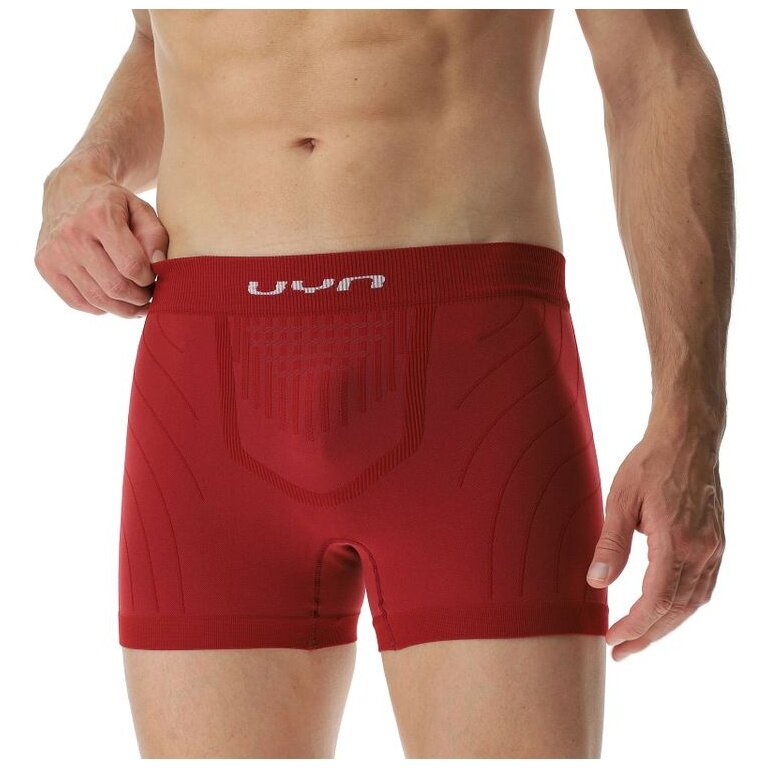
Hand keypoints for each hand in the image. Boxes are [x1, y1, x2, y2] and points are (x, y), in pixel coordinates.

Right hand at [35, 155, 167, 316]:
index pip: (132, 265)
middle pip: (115, 287)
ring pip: (97, 300)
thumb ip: (156, 238)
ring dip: (123, 308)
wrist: (69, 191)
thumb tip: (159, 267)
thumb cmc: (114, 206)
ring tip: (136, 303)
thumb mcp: (141, 210)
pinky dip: (101, 308)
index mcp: (100, 216)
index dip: (149, 279)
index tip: (154, 276)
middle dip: (139, 298)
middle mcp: (72, 234)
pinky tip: (113, 299)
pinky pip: (78, 302)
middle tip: (149, 294)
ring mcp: (54, 252)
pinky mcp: (44, 265)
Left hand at [585, 416, 724, 661]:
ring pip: (694, 602)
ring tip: (638, 637)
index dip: (634, 626)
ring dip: (666, 625)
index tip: (612, 640)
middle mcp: (702, 550)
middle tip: (620, 651)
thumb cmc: (650, 463)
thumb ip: (610, 545)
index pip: (656, 600)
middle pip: (677, 610)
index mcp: (676, 540)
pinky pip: (704, 587)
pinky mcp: (716, 542)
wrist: (688, 437)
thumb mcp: (619, 499)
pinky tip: (664, 610)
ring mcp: (714, 547)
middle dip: (648, 635)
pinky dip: (683, 606)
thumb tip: (597, 584)